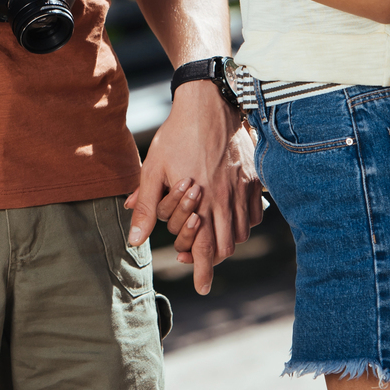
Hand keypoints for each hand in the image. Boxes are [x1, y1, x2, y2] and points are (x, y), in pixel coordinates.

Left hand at [124, 84, 261, 294]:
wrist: (209, 102)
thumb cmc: (177, 134)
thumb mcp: (154, 169)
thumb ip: (147, 207)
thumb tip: (135, 241)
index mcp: (201, 201)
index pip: (205, 249)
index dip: (203, 272)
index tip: (202, 288)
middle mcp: (226, 200)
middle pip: (225, 246)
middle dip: (212, 258)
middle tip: (198, 258)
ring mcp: (244, 189)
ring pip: (241, 232)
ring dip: (227, 241)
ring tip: (211, 237)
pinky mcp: (255, 178)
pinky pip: (254, 214)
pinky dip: (243, 223)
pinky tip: (230, 217)